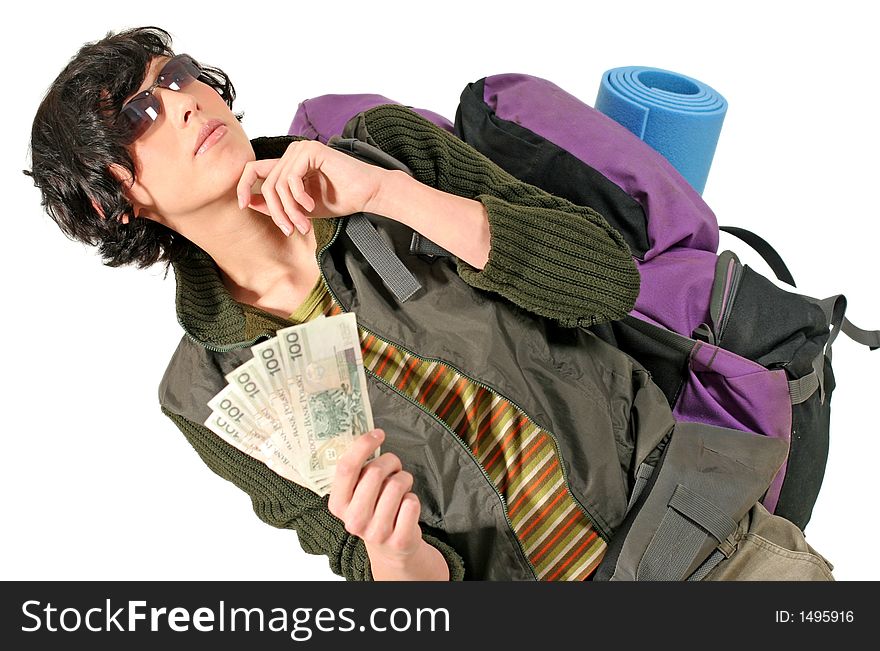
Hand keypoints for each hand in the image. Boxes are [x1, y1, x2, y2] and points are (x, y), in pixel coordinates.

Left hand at [236, 139, 387, 236]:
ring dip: (289, 209)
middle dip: (276, 211)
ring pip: (277, 184)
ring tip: (303, 223)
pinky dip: (299, 197)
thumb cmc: (340, 200)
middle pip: (266, 183)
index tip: (243, 206)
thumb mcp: (301, 208)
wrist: (367, 194)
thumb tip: (248, 202)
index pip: (254, 170)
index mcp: (288, 163)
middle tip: (291, 229)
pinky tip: (312, 206)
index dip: (243, 186)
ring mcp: (301, 149)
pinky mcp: (311, 150)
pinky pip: (291, 178)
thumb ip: (277, 204)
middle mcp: (292, 153)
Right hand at [328, 429, 448, 579]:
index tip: (378, 433)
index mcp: (338, 504)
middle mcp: (354, 520)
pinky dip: (413, 498)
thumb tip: (369, 435)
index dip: (363, 445)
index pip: (346, 468)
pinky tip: (406, 507)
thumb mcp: (357, 493)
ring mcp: (376, 533)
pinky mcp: (399, 540)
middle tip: (394, 466)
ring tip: (401, 488)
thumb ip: (358, 470)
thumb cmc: (374, 508)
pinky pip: (412, 503)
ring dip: (404, 479)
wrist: (390, 548)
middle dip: (390, 461)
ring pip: (397, 485)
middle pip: (375, 472)